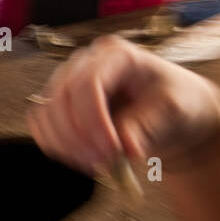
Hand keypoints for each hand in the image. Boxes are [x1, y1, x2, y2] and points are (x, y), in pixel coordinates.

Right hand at [28, 35, 219, 175]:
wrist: (173, 116)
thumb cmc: (178, 104)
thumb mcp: (174, 111)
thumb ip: (148, 125)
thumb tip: (126, 147)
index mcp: (117, 55)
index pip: (88, 82)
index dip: (93, 119)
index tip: (112, 151)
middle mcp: (85, 62)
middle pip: (60, 97)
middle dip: (77, 136)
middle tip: (103, 164)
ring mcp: (68, 81)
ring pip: (45, 112)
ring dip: (64, 144)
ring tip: (94, 165)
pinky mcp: (59, 103)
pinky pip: (41, 124)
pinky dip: (55, 145)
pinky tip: (81, 159)